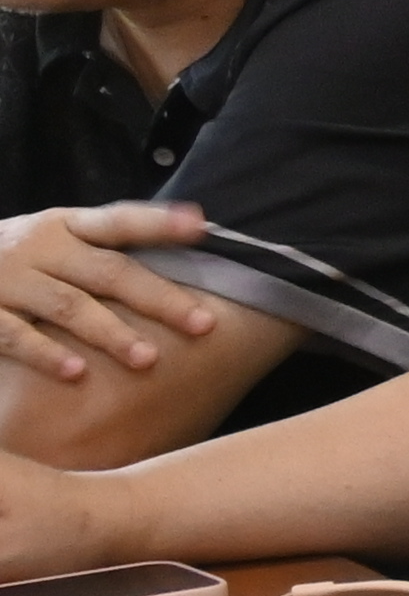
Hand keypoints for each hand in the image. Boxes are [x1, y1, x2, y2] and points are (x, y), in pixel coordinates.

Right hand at [0, 204, 216, 385]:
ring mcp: (9, 278)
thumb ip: (101, 251)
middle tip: (202, 324)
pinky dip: (46, 354)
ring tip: (148, 359)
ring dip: (110, 333)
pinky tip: (76, 374)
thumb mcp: (53, 241)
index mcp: (65, 226)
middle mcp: (41, 247)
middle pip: (108, 271)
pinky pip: (16, 335)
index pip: (118, 221)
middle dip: (158, 298)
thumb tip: (187, 253)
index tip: (201, 226)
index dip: (158, 223)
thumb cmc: (17, 260)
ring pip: (68, 306)